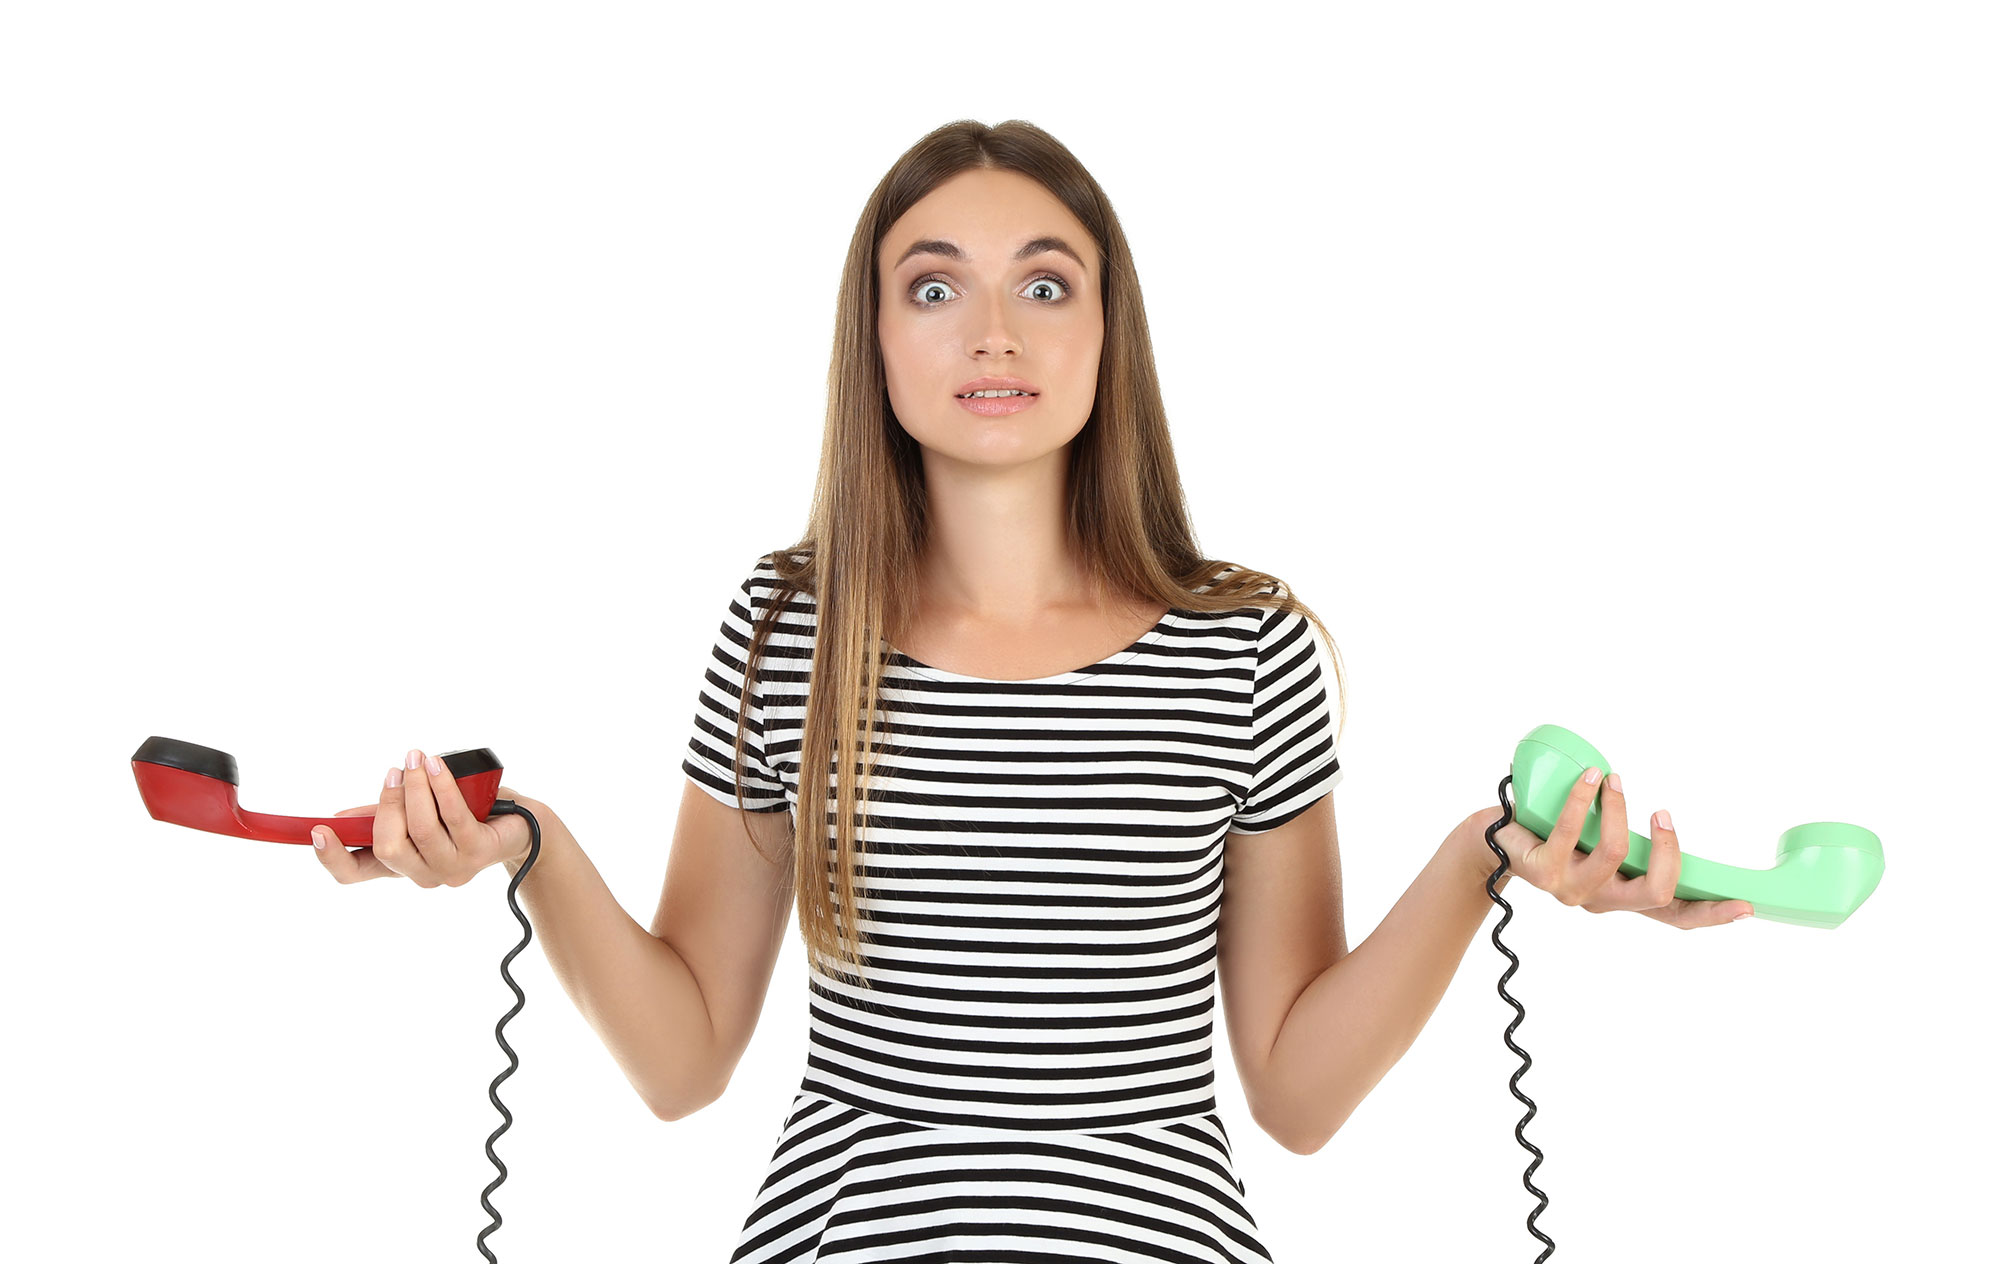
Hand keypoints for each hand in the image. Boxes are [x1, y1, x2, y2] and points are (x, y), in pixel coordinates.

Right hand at [309, 747, 534, 885]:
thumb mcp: (419, 814)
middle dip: (388, 802)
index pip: (354, 874)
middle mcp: (422, 874)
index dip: (332, 857)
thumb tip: (342, 817)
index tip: (317, 831)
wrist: (520, 825)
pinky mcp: (478, 853)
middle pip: (387, 846)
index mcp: (400, 865)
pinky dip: (441, 786)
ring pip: (420, 829)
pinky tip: (437, 765)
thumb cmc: (466, 814)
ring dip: (415, 787)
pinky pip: (453, 816)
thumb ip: (385, 815)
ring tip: (416, 760)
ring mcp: (452, 868)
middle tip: (395, 770)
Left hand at [1464, 768, 1753, 929]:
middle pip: (1655, 893)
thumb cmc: (1556, 835)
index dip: (1711, 914)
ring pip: (1616, 854)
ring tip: (1613, 778)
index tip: (1746, 905)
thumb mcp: (1602, 841)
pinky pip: (1571, 831)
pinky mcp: (1543, 872)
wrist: (1495, 841)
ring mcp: (1572, 891)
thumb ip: (1634, 839)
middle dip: (1669, 850)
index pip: (1675, 916)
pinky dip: (1584, 798)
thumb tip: (1667, 814)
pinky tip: (1590, 777)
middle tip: (1664, 812)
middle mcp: (1602, 901)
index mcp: (1624, 897)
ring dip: (1618, 809)